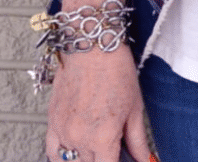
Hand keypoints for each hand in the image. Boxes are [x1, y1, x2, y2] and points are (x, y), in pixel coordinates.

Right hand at [44, 45, 153, 161]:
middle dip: (103, 159)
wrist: (92, 47)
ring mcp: (63, 132)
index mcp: (103, 137)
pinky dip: (63, 156)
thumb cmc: (115, 70)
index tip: (121, 160)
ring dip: (84, 159)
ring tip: (96, 150)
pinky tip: (76, 150)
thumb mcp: (135, 107)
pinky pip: (53, 153)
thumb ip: (138, 141)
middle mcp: (81, 138)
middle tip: (113, 148)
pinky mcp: (52, 123)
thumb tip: (145, 159)